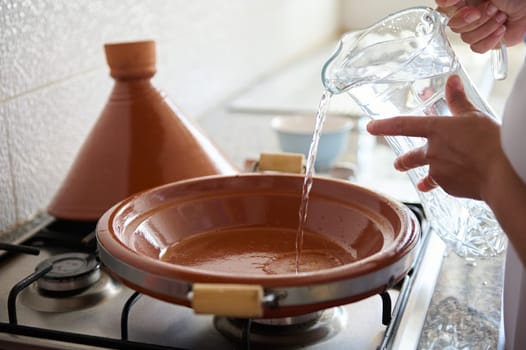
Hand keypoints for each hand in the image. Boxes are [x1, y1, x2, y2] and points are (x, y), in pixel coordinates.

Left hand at [366, 75, 503, 199]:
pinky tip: (459, 181)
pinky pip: (445, 185)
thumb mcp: (474, 116)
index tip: (370, 127)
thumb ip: (459, 101)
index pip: (402, 125)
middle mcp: (432, 152)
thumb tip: (452, 80)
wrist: (502, 174)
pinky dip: (450, 183)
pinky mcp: (449, 188)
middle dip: (404, 161)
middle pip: (410, 158)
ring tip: (423, 183)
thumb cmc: (491, 140)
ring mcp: (439, 172)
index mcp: (436, 129)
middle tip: (398, 164)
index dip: (384, 125)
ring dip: (425, 178)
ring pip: (427, 175)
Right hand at [436, 0, 525, 51]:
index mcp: (461, 2)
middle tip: (493, 8)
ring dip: (488, 27)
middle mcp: (464, 15)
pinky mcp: (483, 41)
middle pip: (455, 27)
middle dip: (478, 19)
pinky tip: (501, 29)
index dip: (457, 13)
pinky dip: (491, 39)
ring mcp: (473, 29)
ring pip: (467, 38)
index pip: (443, 10)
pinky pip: (477, 48)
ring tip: (501, 16)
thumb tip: (442, 1)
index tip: (472, 9)